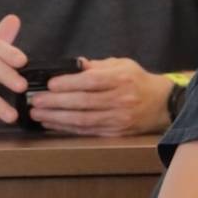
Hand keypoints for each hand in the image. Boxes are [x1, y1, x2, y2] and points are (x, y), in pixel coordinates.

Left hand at [28, 57, 171, 135]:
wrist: (162, 104)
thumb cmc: (138, 81)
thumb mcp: (122, 65)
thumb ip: (97, 66)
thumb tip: (72, 66)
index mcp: (122, 79)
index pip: (91, 82)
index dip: (68, 84)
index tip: (49, 84)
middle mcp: (121, 100)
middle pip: (84, 102)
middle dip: (56, 103)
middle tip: (35, 101)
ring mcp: (119, 118)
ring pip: (83, 120)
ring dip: (57, 118)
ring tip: (37, 114)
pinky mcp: (116, 132)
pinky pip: (87, 131)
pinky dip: (66, 128)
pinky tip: (51, 124)